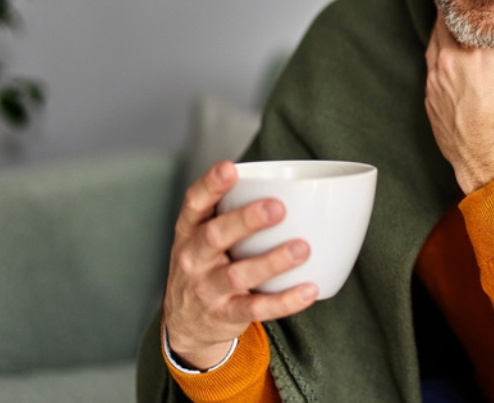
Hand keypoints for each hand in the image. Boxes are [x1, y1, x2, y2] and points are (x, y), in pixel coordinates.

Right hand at [162, 160, 318, 369]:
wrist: (185, 324)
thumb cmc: (205, 267)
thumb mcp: (203, 238)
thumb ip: (231, 211)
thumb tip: (287, 182)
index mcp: (190, 231)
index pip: (194, 203)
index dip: (210, 185)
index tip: (228, 168)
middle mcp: (193, 258)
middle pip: (215, 236)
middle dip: (246, 220)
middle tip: (277, 207)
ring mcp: (207, 288)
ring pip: (238, 274)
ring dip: (272, 261)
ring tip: (302, 249)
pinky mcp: (225, 314)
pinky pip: (256, 309)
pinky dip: (284, 301)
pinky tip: (308, 290)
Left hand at [425, 18, 493, 193]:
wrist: (488, 158)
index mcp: (478, 50)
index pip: (465, 12)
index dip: (467, 1)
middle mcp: (451, 59)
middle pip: (442, 22)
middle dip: (452, 14)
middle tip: (462, 8)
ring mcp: (436, 77)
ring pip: (433, 43)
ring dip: (443, 35)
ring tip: (457, 33)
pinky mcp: (428, 94)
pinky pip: (430, 67)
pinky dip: (439, 59)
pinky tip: (452, 64)